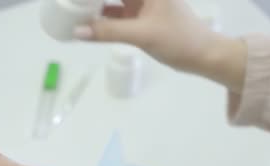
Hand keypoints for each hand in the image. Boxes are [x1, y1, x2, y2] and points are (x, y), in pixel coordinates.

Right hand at [75, 0, 246, 91]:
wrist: (203, 56)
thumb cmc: (179, 39)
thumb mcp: (142, 34)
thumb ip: (108, 31)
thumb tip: (76, 31)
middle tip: (65, 2)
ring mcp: (140, 3)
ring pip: (111, 0)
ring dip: (93, 4)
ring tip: (70, 8)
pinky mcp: (138, 17)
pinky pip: (114, 13)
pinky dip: (100, 16)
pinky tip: (84, 22)